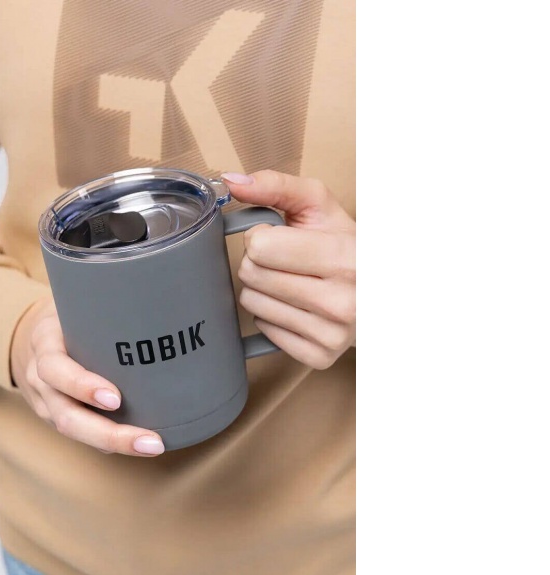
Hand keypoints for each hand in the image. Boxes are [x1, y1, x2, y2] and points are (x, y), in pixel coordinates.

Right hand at [10, 298, 165, 455]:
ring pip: (74, 430)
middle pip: (66, 416)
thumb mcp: (72, 298)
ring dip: (116, 443)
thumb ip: (104, 297)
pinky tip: (141, 443)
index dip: (82, 386)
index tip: (115, 397)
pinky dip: (111, 442)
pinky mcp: (58, 416)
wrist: (27, 334)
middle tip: (151, 441)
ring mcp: (46, 403)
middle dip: (109, 433)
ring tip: (153, 446)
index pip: (55, 369)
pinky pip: (82, 434)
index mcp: (44, 343)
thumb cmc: (65, 313)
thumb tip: (164, 281)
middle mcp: (40, 379)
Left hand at [221, 170, 355, 369]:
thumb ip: (275, 186)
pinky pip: (263, 330)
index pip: (260, 247)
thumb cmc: (344, 244)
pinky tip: (297, 306)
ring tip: (292, 281)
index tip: (281, 238)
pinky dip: (272, 316)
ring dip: (262, 289)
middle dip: (259, 262)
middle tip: (285, 261)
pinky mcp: (319, 356)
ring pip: (252, 304)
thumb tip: (232, 182)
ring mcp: (331, 334)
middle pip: (251, 275)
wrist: (378, 290)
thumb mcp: (318, 206)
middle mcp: (342, 300)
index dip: (262, 237)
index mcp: (343, 257)